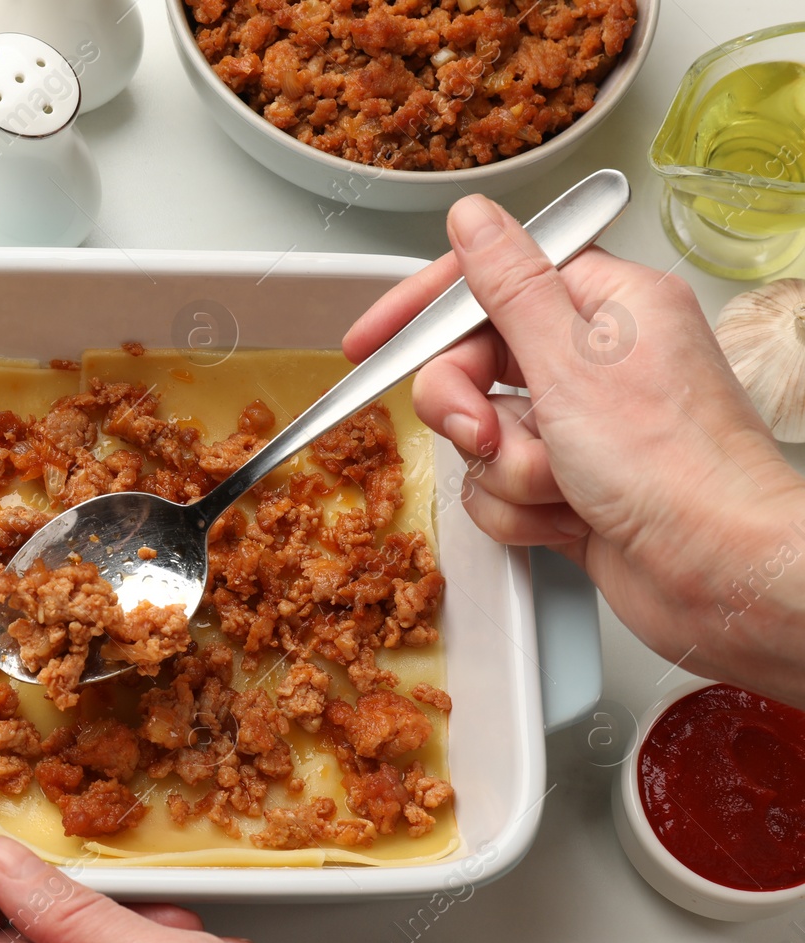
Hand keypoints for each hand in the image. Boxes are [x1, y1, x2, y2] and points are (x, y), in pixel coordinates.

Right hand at [345, 194, 804, 705]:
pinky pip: (498, 488)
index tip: (371, 340)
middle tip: (486, 432)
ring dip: (506, 470)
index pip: (492, 281)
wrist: (720, 574)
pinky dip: (520, 511)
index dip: (425, 312)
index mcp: (609, 306)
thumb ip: (509, 285)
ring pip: (481, 435)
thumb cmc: (676, 468)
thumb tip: (474, 218)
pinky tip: (566, 519)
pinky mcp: (570, 488)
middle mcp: (595, 363)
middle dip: (470, 410)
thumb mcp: (572, 360)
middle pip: (473, 364)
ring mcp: (581, 429)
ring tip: (557, 485)